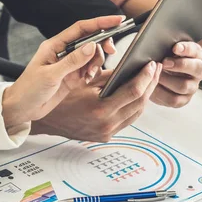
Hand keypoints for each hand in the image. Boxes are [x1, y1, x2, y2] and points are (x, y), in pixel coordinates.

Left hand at [1, 16, 122, 127]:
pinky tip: (87, 80)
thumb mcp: (51, 75)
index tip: (117, 20)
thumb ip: (72, 61)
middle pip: (90, 40)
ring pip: (92, 56)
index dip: (100, 22)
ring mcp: (69, 64)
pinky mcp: (72, 77)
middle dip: (102, 45)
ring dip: (96, 63)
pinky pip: (89, 69)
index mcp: (55, 45)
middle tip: (111, 52)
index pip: (81, 28)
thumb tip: (91, 46)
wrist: (22, 109)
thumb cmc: (29, 89)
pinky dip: (92, 73)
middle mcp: (63, 52)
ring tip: (89, 75)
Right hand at [31, 62, 162, 142]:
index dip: (146, 77)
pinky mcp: (106, 136)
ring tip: (150, 79)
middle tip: (156, 69)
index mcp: (100, 109)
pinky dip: (135, 106)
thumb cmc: (60, 98)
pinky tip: (137, 94)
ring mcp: (107, 132)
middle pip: (140, 103)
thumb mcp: (83, 81)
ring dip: (146, 95)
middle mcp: (106, 124)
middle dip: (150, 84)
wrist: (45, 121)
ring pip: (137, 113)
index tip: (152, 65)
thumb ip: (108, 76)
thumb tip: (129, 66)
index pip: (133, 92)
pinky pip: (127, 120)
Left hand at [153, 42, 201, 107]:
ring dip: (167, 80)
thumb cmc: (165, 57)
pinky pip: (173, 100)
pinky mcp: (183, 100)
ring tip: (155, 75)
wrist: (161, 73)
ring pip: (183, 86)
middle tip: (164, 62)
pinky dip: (161, 93)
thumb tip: (159, 44)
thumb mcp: (168, 48)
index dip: (186, 49)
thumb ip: (168, 44)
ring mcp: (192, 87)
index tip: (175, 48)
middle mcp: (198, 72)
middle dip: (179, 65)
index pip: (195, 51)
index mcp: (197, 56)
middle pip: (196, 69)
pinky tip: (153, 86)